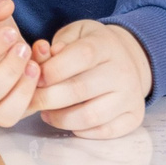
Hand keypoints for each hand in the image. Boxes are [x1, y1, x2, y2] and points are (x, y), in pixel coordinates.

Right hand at [0, 0, 41, 127]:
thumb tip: (5, 6)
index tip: (10, 32)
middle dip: (10, 70)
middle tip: (24, 48)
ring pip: (3, 113)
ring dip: (23, 90)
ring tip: (35, 66)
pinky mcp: (11, 108)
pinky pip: (22, 114)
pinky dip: (36, 96)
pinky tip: (41, 72)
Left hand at [33, 20, 152, 139]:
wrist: (129, 59)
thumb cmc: (93, 46)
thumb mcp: (76, 33)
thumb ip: (58, 43)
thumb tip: (43, 57)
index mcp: (106, 45)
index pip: (81, 56)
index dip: (52, 69)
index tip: (34, 77)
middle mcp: (122, 71)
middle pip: (80, 89)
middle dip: (47, 98)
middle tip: (31, 100)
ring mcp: (131, 96)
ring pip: (90, 116)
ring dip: (61, 119)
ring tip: (46, 113)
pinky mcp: (134, 116)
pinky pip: (105, 131)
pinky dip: (81, 131)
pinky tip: (68, 121)